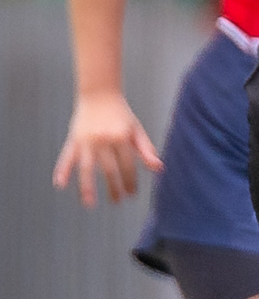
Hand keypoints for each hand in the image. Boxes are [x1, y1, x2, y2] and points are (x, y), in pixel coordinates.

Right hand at [53, 92, 162, 206]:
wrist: (99, 94)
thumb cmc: (121, 115)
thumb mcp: (136, 130)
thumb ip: (146, 150)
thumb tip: (159, 169)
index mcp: (121, 137)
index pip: (127, 166)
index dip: (130, 181)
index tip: (131, 193)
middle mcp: (103, 140)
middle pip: (108, 170)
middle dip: (113, 188)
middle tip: (117, 202)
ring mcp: (86, 141)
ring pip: (86, 168)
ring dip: (87, 187)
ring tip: (89, 204)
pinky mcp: (73, 139)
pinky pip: (66, 157)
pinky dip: (62, 170)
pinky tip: (60, 184)